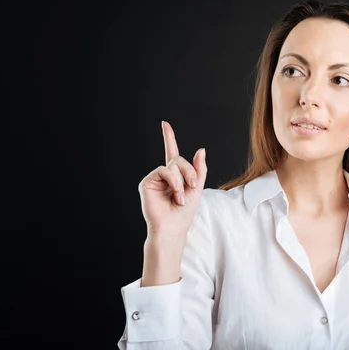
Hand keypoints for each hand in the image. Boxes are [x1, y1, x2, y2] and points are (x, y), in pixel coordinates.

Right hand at [138, 121, 206, 238]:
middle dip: (189, 172)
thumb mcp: (197, 188)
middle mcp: (165, 175)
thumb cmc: (184, 211)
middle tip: (193, 186)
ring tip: (180, 196)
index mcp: (176, 175)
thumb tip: (201, 149)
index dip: (168, 138)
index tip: (164, 124)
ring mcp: (155, 178)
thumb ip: (199, 169)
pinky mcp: (147, 183)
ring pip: (172, 165)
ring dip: (181, 180)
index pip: (172, 152)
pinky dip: (173, 181)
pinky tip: (175, 193)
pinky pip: (163, 170)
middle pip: (178, 160)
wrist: (173, 226)